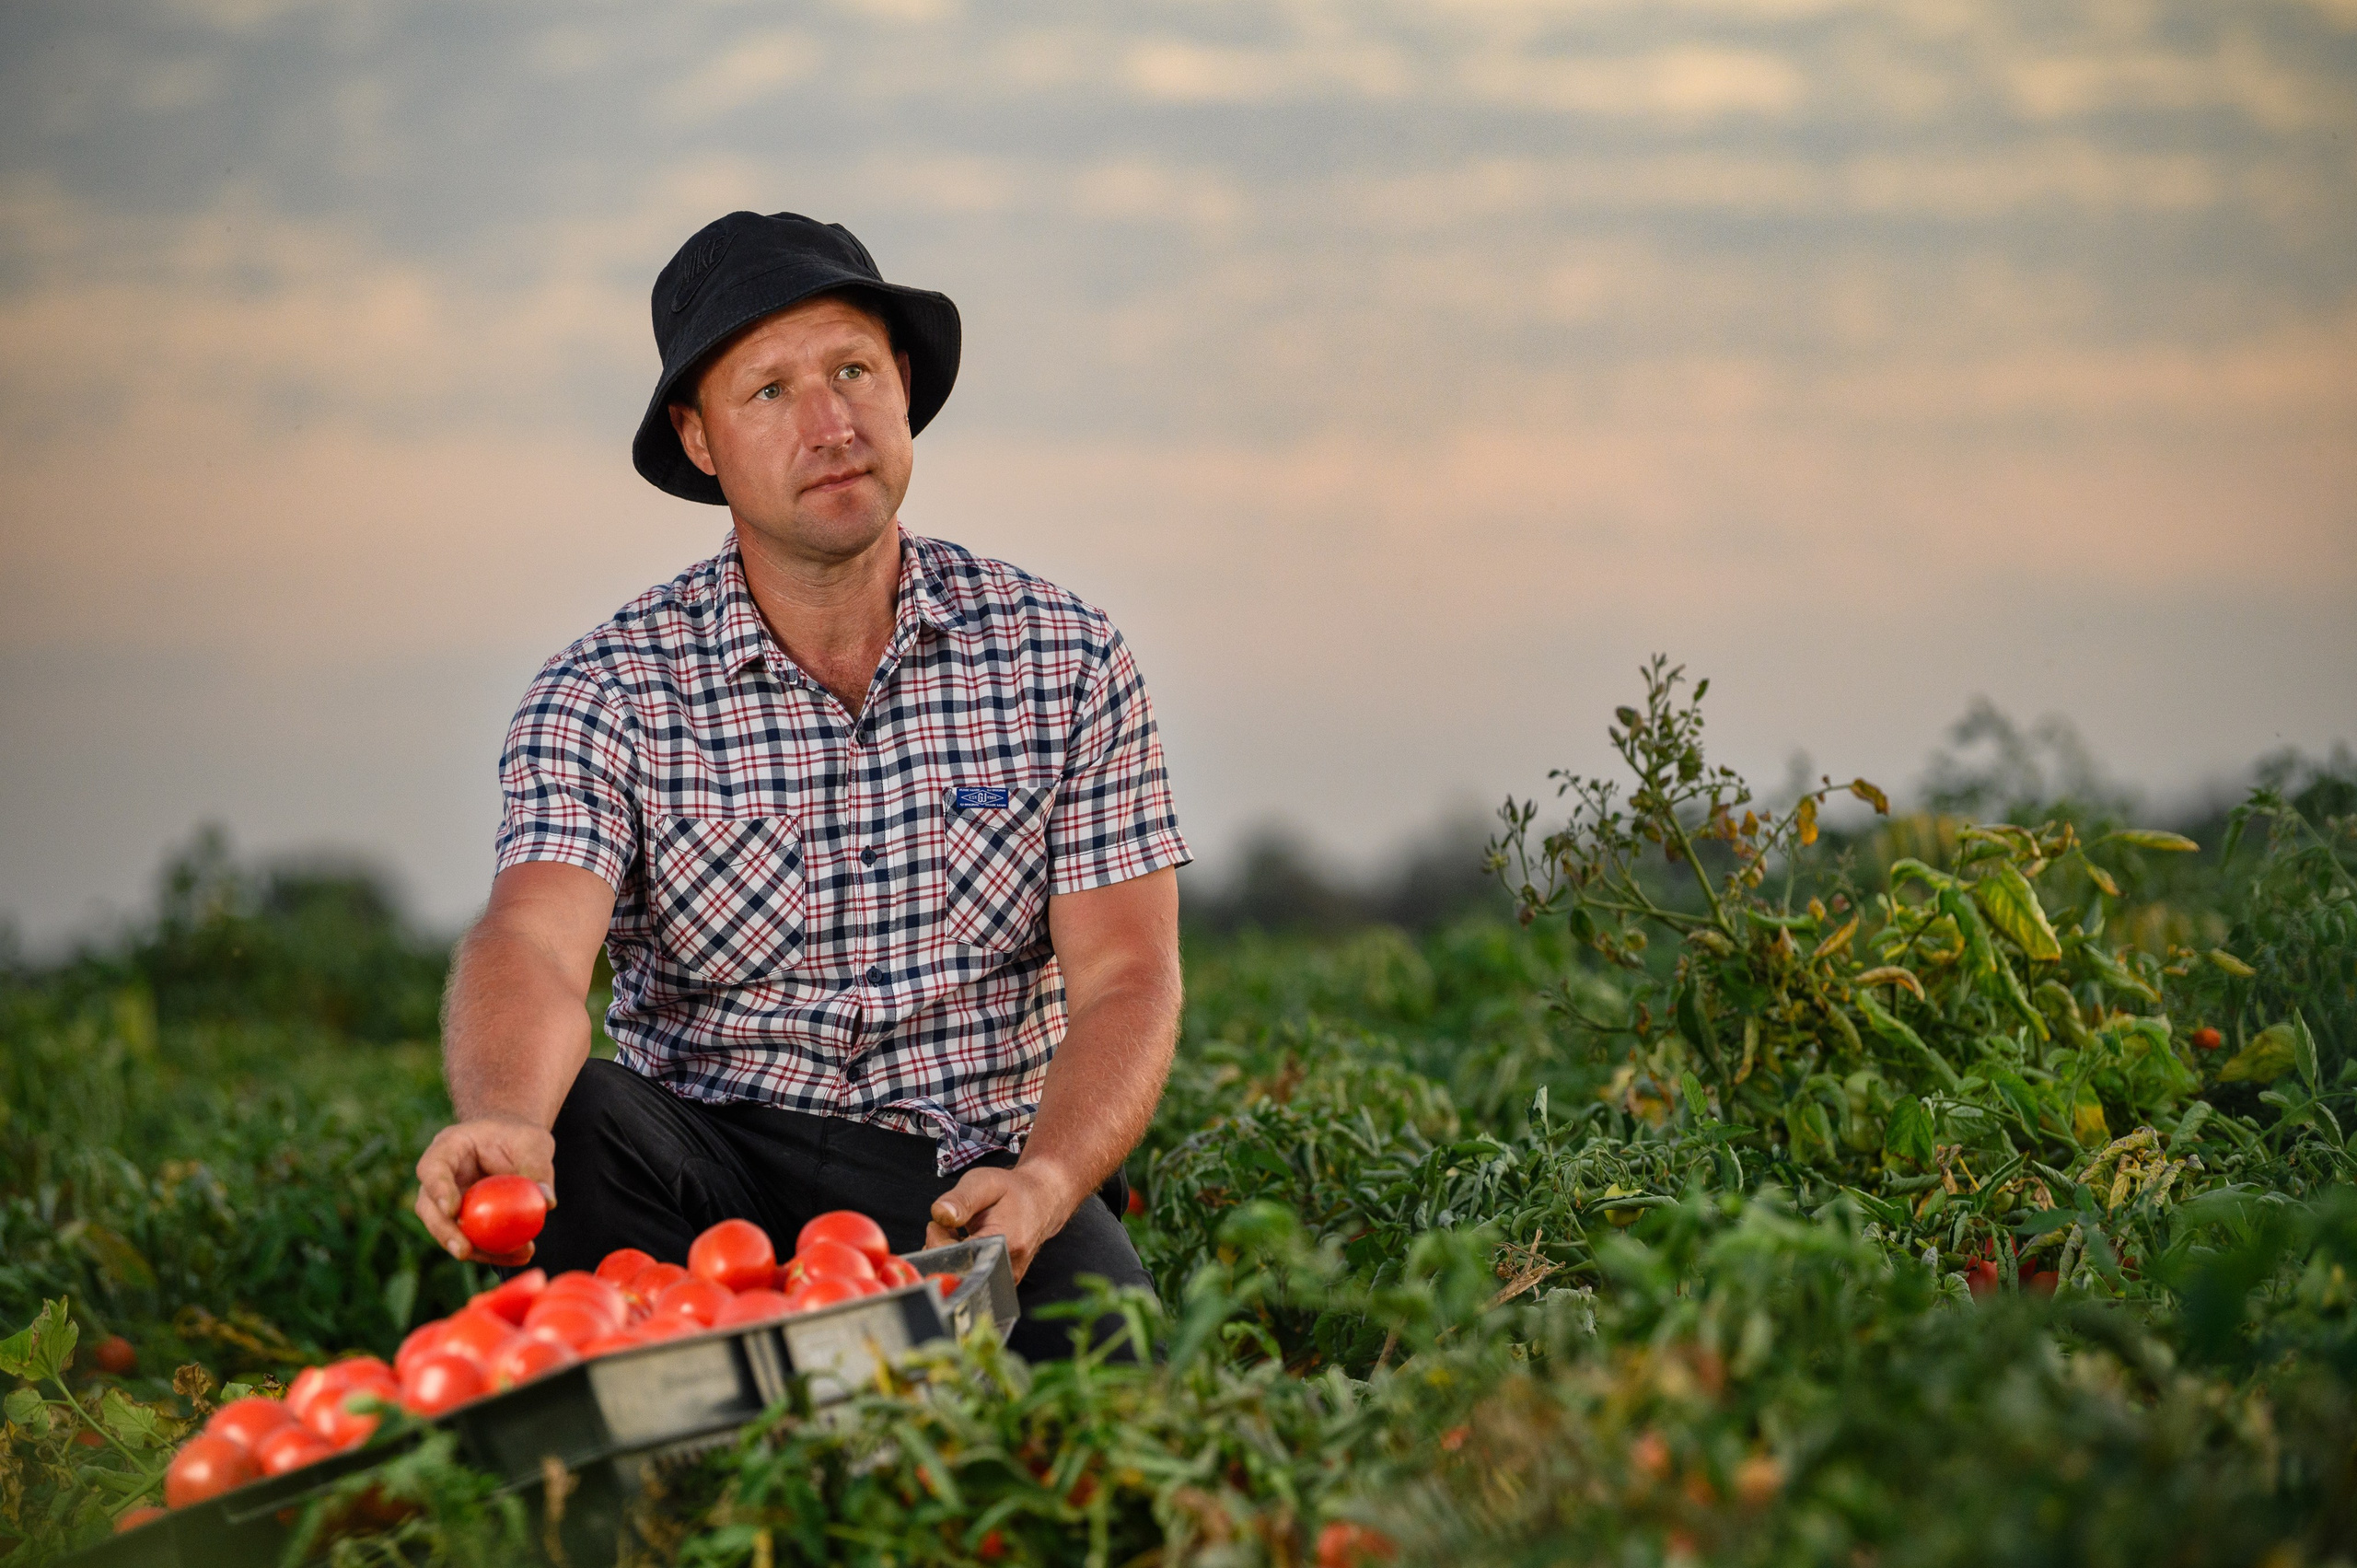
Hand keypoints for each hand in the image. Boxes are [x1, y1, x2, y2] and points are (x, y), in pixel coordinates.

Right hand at [413, 1116, 556, 1264]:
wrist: (514, 1143)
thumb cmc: (519, 1136)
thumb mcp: (533, 1142)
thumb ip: (538, 1166)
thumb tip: (547, 1202)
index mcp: (449, 1147)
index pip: (432, 1168)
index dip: (437, 1190)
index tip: (453, 1210)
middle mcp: (440, 1176)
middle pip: (428, 1207)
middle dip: (444, 1232)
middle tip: (465, 1251)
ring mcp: (447, 1200)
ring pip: (448, 1230)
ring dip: (476, 1250)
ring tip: (514, 1255)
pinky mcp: (463, 1220)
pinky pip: (471, 1240)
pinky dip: (493, 1251)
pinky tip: (520, 1256)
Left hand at [925, 1165, 1079, 1282]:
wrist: (1041, 1201)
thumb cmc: (1013, 1192)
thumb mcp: (985, 1183)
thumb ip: (960, 1199)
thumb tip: (940, 1214)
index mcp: (1002, 1242)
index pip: (954, 1257)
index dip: (937, 1241)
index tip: (938, 1224)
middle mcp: (1005, 1266)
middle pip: (954, 1272)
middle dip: (940, 1250)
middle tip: (947, 1227)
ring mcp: (1005, 1278)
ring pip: (960, 1278)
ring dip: (950, 1257)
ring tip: (958, 1234)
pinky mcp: (1002, 1282)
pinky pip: (971, 1279)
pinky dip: (961, 1263)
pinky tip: (965, 1245)